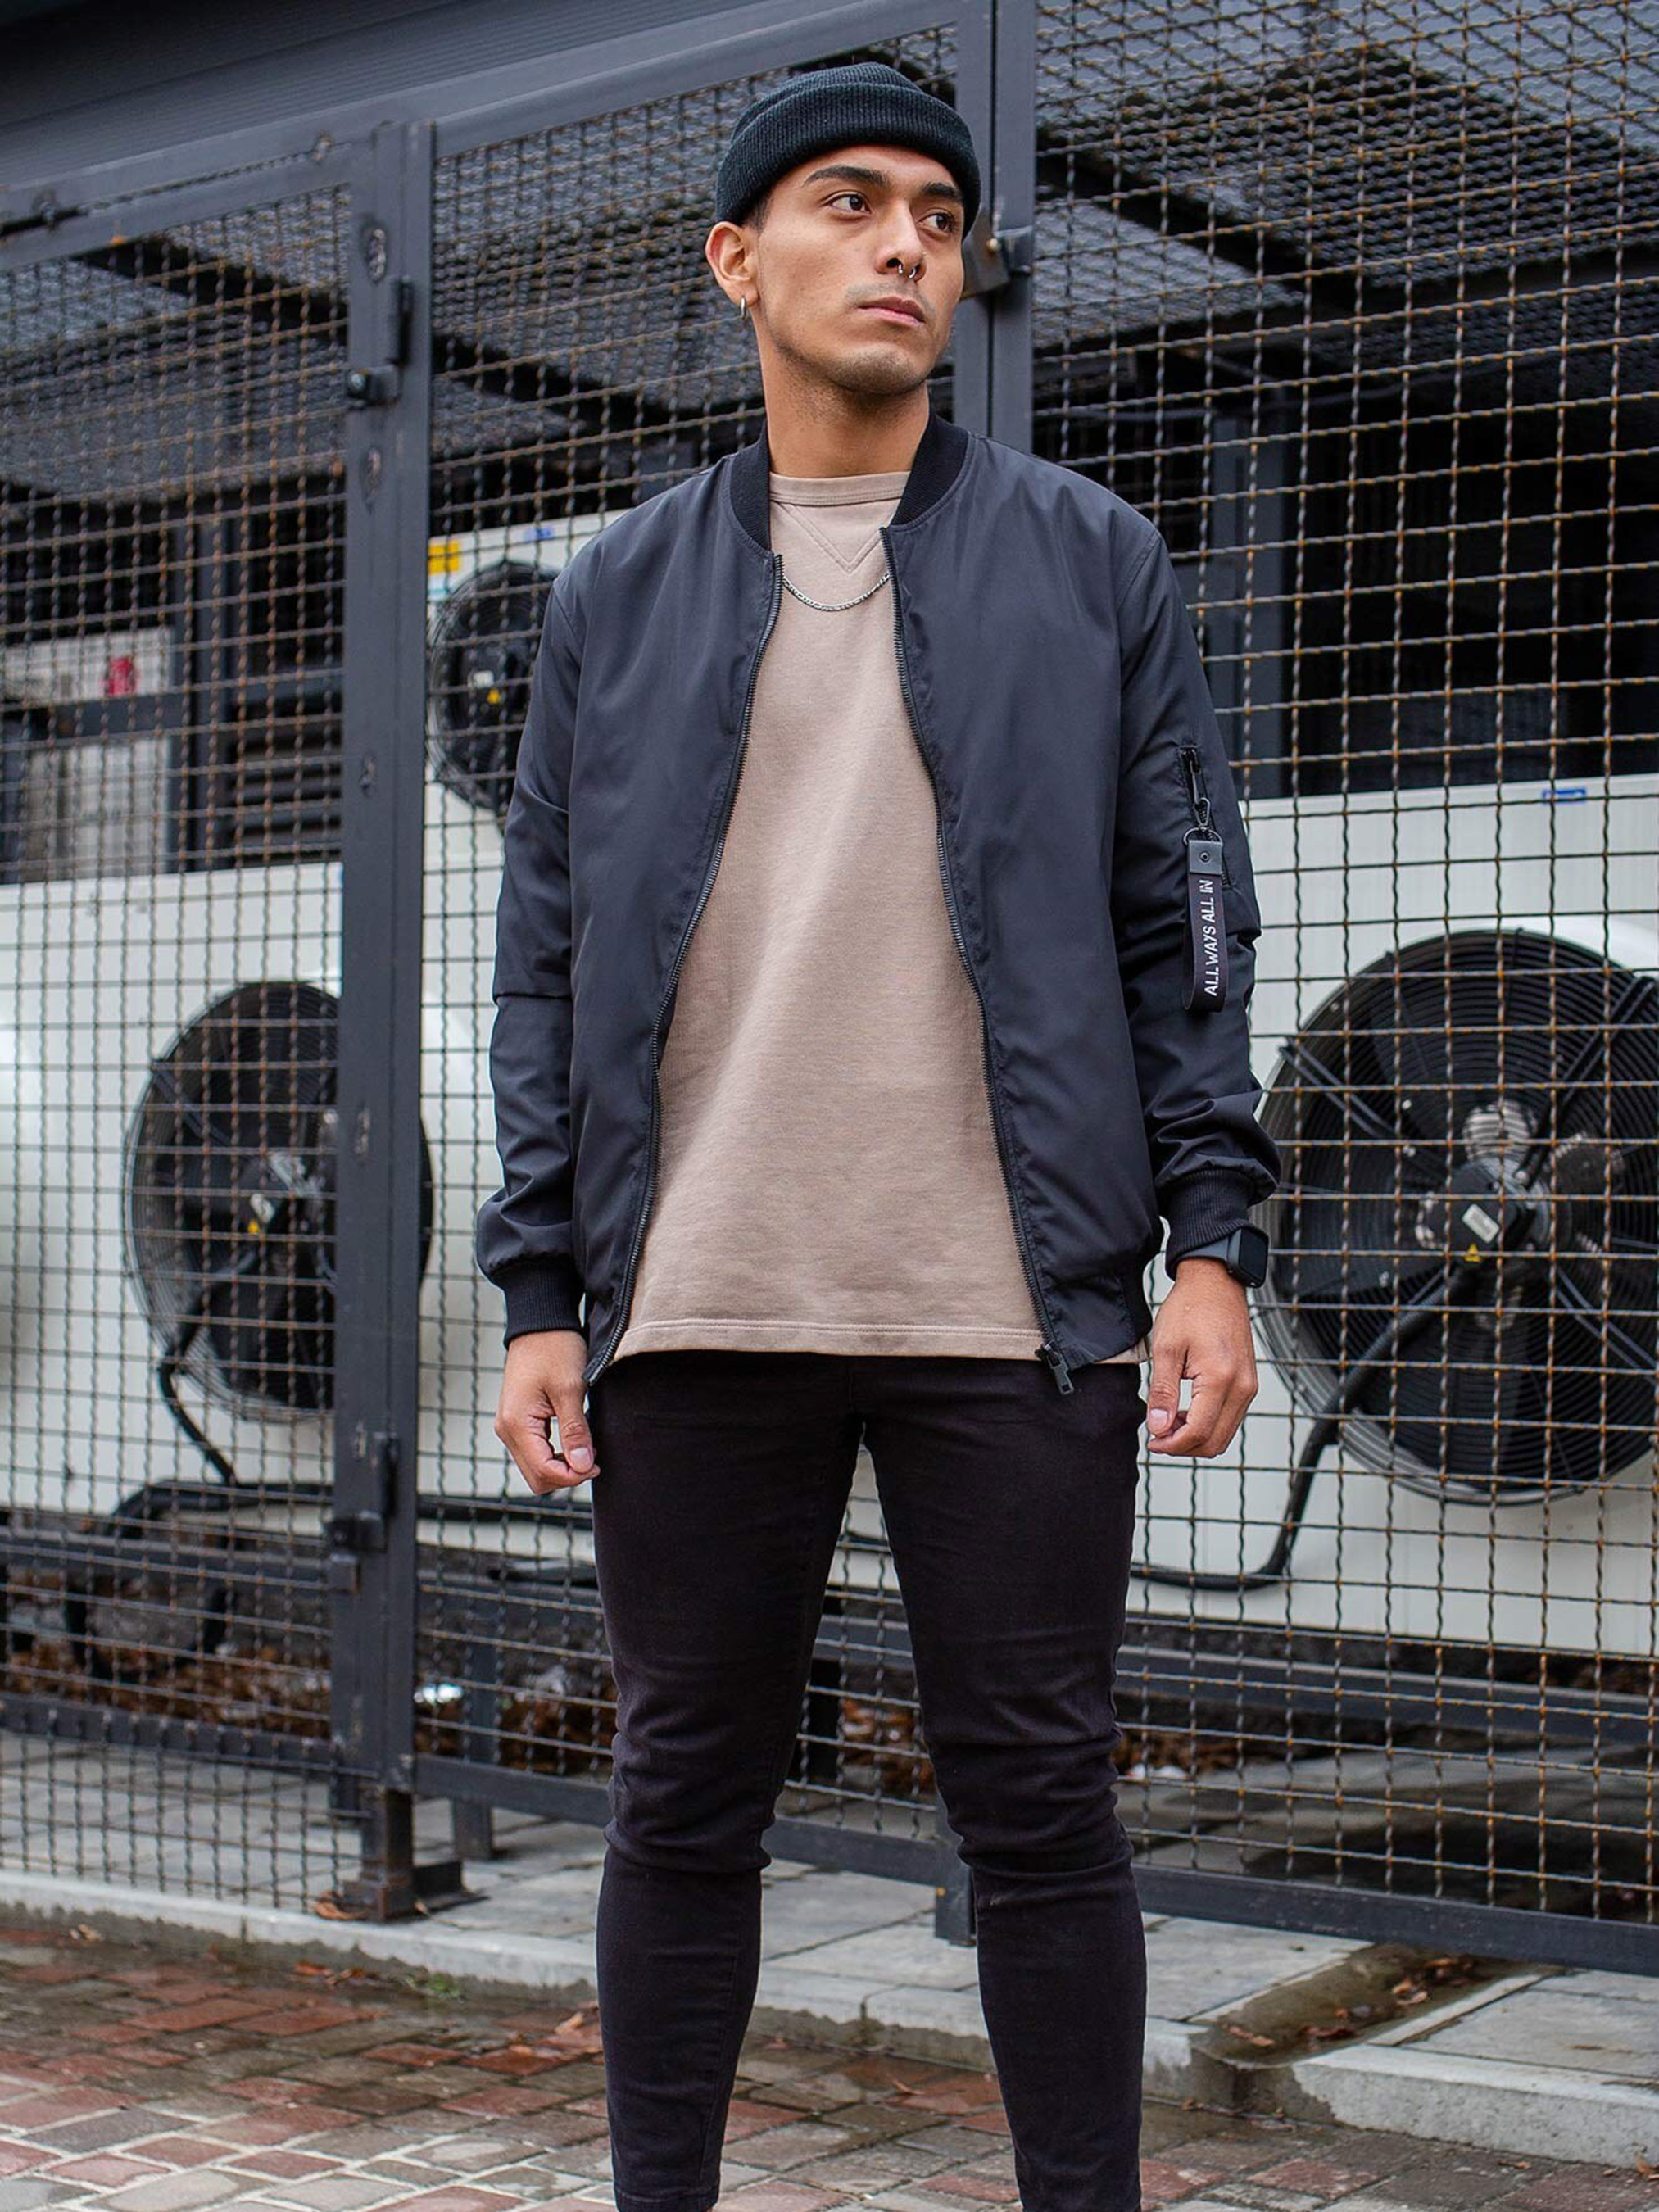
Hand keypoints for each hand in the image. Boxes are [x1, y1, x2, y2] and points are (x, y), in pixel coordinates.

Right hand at [494, 1330, 600, 1491]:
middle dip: (566, 1475)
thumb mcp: (571, 1389)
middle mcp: (507, 1429)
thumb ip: (575, 1431)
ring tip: (586, 1448)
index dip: (572, 1476)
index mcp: (517, 1424)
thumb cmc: (555, 1348)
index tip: (597, 1464)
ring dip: (562, 1466)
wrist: (541, 1323)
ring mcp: (510, 1426)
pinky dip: (555, 1454)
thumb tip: (582, 1466)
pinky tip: (574, 1440)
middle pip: (536, 1477)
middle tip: (594, 1459)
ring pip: (535, 1467)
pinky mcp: (518, 1421)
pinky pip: (534, 1452)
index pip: (543, 1472)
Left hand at [1144, 1257, 1258, 1456]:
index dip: (1172, 1444)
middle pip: (1215, 1441)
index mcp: (1221, 1379)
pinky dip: (1208, 1425)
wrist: (1215, 1285)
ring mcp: (1249, 1387)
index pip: (1199, 1432)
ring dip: (1196, 1437)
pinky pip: (1230, 1419)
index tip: (1151, 1440)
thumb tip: (1158, 1428)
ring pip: (1225, 1434)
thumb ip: (1162, 1392)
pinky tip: (1185, 1412)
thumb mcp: (1166, 1349)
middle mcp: (1243, 1387)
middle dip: (1183, 1446)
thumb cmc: (1190, 1310)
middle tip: (1157, 1435)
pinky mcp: (1248, 1384)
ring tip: (1168, 1422)